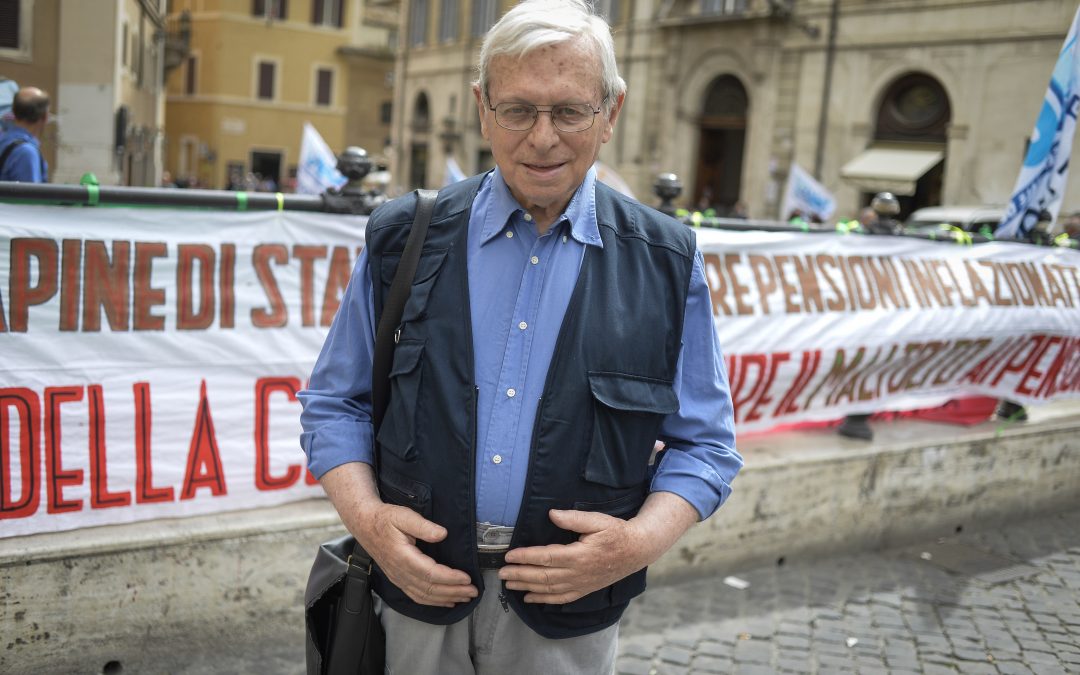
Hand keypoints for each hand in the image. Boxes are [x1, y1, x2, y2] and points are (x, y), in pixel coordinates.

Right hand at [320, 463, 477, 607]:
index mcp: (402, 556)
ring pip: (424, 595)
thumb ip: (423, 525)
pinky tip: (447, 601)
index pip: (430, 573)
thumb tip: (442, 534)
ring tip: (465, 597)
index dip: (450, 578)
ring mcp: (398, 578)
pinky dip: (433, 602)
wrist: (365, 525)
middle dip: (454, 591)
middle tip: (474, 591)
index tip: (467, 578)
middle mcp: (400, 572)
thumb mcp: (403, 516)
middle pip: (430, 588)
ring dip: (446, 598)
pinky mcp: (398, 580)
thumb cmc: (385, 518)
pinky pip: (416, 596)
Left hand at [498, 509, 650, 603]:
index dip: (526, 557)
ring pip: (549, 589)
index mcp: (579, 555)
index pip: (546, 558)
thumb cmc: (615, 533)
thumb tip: (552, 514)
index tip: (510, 556)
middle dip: (520, 575)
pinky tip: (529, 598)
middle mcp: (578, 573)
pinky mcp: (584, 589)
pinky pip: (560, 598)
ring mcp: (581, 584)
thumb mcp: (597, 520)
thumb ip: (573, 518)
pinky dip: (543, 600)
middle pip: (543, 576)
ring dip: (527, 588)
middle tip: (502, 573)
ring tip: (509, 584)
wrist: (636, 551)